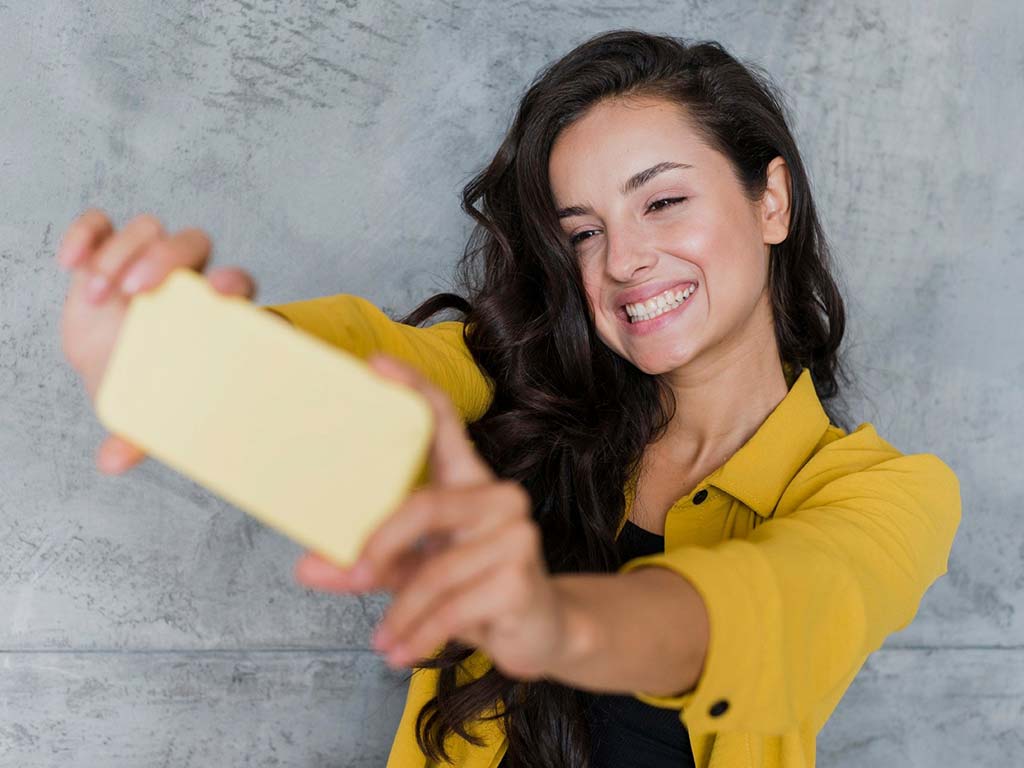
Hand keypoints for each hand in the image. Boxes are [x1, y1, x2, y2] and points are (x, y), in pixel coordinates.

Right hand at [57, 209, 259, 475]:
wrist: (112, 369)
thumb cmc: (144, 386)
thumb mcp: (143, 411)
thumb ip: (137, 434)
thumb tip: (111, 462)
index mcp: (212, 312)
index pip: (238, 281)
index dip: (234, 281)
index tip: (219, 292)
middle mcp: (185, 280)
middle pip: (192, 243)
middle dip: (165, 257)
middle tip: (135, 291)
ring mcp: (147, 263)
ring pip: (147, 230)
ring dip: (119, 255)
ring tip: (97, 298)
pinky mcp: (109, 254)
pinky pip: (101, 224)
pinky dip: (86, 233)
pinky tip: (70, 263)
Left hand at [295, 353, 570, 680]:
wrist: (540, 632)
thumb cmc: (474, 590)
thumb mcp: (415, 574)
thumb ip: (367, 565)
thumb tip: (306, 567)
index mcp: (469, 481)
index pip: (444, 422)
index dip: (414, 389)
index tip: (375, 365)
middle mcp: (498, 496)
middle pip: (426, 505)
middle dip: (379, 547)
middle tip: (351, 576)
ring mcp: (517, 532)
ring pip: (436, 570)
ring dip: (401, 613)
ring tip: (382, 640)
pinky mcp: (523, 575)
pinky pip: (455, 605)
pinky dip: (421, 635)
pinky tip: (402, 650)